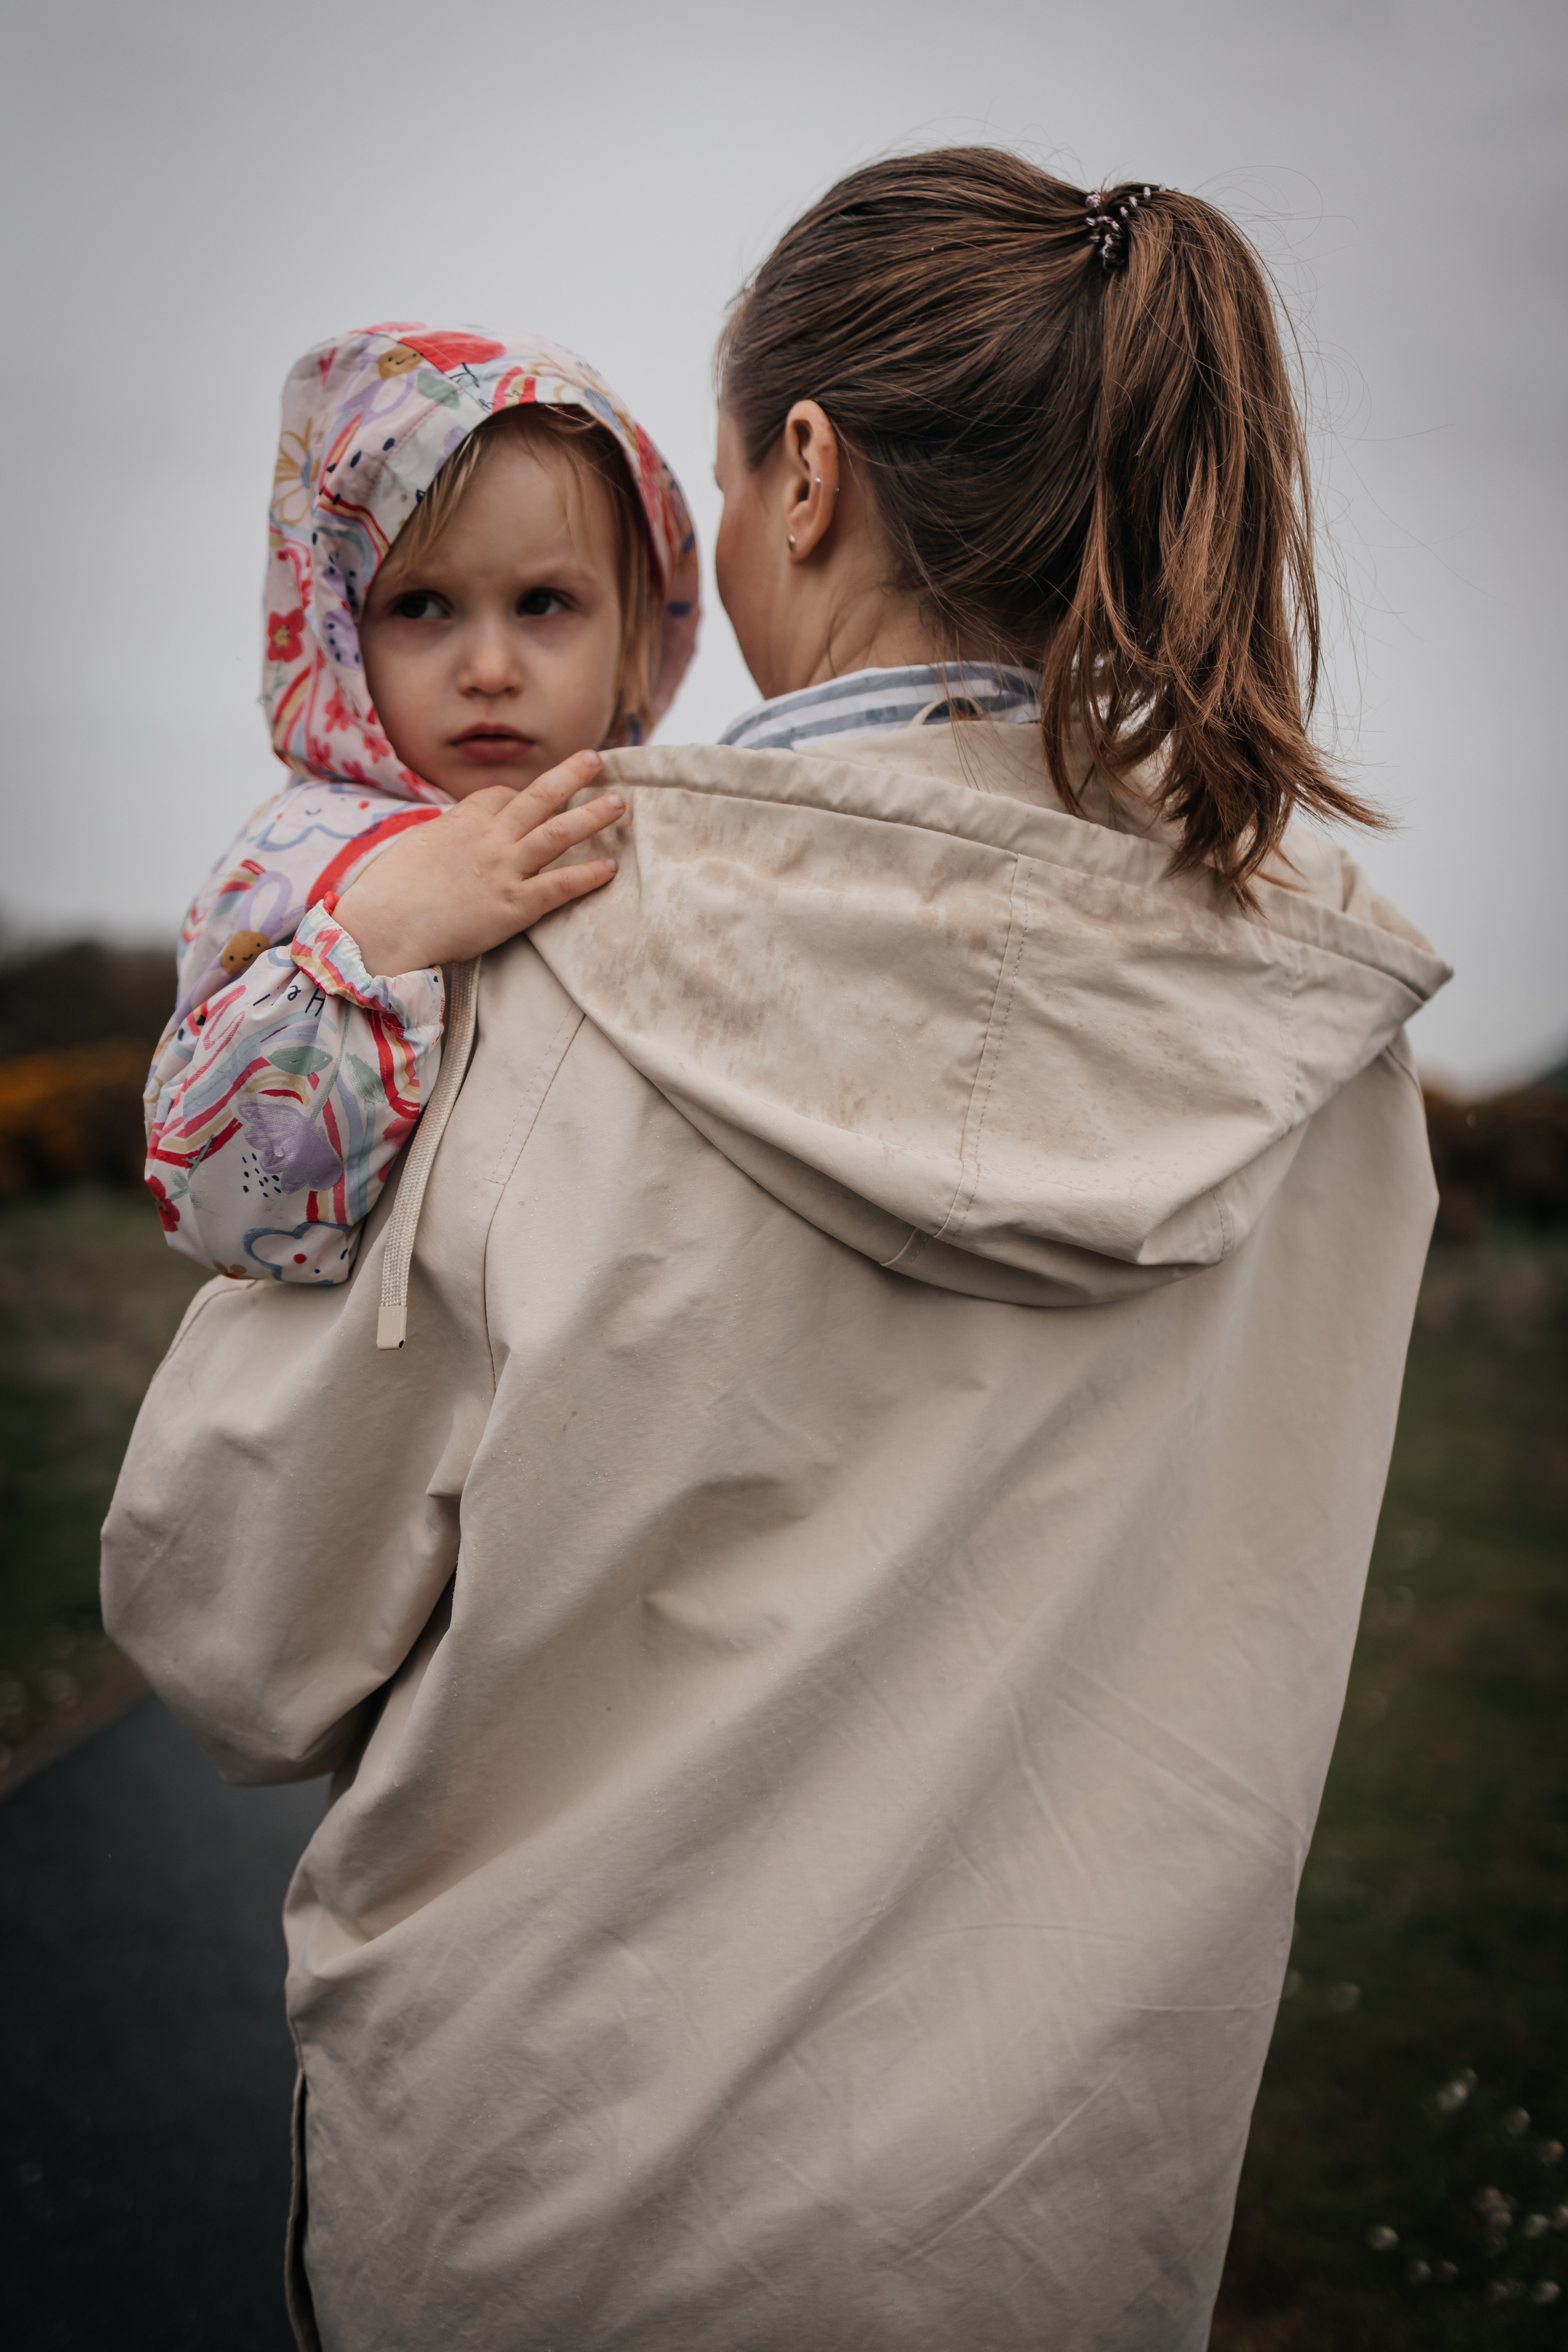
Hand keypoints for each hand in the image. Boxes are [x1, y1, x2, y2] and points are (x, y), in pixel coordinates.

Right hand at [331, 751, 622, 975]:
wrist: (383, 925)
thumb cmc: (390, 892)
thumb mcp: (416, 848)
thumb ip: (444, 838)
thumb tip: (452, 839)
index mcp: (461, 821)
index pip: (500, 796)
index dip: (519, 796)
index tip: (533, 799)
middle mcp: (488, 838)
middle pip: (537, 797)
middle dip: (569, 775)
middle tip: (596, 759)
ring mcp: (504, 869)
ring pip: (558, 833)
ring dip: (591, 816)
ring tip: (619, 803)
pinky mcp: (514, 905)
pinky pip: (560, 885)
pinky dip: (588, 875)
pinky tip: (610, 868)